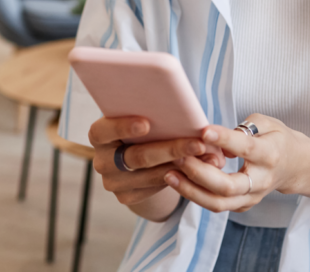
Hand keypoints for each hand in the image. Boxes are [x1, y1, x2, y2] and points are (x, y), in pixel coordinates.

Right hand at [89, 116, 225, 207]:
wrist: (135, 155)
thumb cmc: (143, 126)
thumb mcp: (142, 115)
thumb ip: (155, 112)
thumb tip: (187, 114)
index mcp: (99, 134)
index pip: (104, 130)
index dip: (123, 126)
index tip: (147, 123)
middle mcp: (102, 160)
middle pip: (137, 156)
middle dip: (171, 148)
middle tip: (198, 143)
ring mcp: (113, 182)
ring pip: (150, 175)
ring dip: (183, 165)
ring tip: (210, 158)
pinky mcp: (126, 196)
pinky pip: (154, 188)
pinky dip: (179, 178)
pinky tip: (199, 170)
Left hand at [164, 114, 308, 213]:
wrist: (295, 166)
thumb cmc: (276, 138)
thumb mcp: (267, 123)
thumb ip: (243, 128)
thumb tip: (215, 137)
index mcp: (270, 154)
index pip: (245, 147)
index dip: (224, 139)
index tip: (202, 131)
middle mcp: (262, 180)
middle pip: (228, 186)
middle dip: (200, 173)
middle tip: (179, 158)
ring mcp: (252, 197)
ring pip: (219, 203)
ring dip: (191, 191)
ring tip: (169, 174)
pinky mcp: (243, 205)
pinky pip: (217, 206)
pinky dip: (195, 195)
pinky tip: (178, 181)